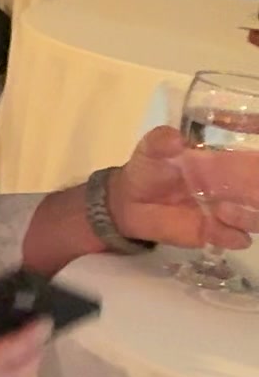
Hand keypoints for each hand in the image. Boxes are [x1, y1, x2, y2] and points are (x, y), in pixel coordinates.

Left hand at [105, 125, 258, 251]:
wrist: (130, 201)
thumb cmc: (149, 169)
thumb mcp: (151, 149)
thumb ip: (162, 141)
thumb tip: (176, 138)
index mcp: (225, 164)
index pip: (253, 164)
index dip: (257, 165)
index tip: (256, 163)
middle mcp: (233, 189)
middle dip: (258, 195)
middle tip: (247, 193)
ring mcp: (227, 213)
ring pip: (256, 219)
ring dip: (248, 217)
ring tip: (223, 210)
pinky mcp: (215, 233)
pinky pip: (237, 239)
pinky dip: (233, 236)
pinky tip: (217, 228)